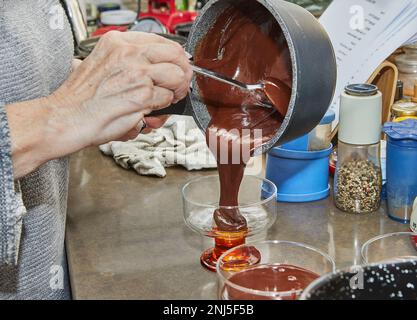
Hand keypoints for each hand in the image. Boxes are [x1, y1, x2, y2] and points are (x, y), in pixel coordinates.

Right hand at [50, 31, 191, 151]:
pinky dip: (163, 109)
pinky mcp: (143, 96)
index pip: (163, 41)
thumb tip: (156, 65)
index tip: (177, 67)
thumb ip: (128, 61)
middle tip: (178, 85)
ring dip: (176, 92)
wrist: (66, 118)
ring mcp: (137, 74)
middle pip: (176, 55)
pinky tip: (150, 112)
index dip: (175, 57)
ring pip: (177, 77)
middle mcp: (129, 54)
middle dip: (182, 72)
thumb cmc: (81, 98)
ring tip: (165, 101)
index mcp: (118, 42)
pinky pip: (168, 99)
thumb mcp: (102, 64)